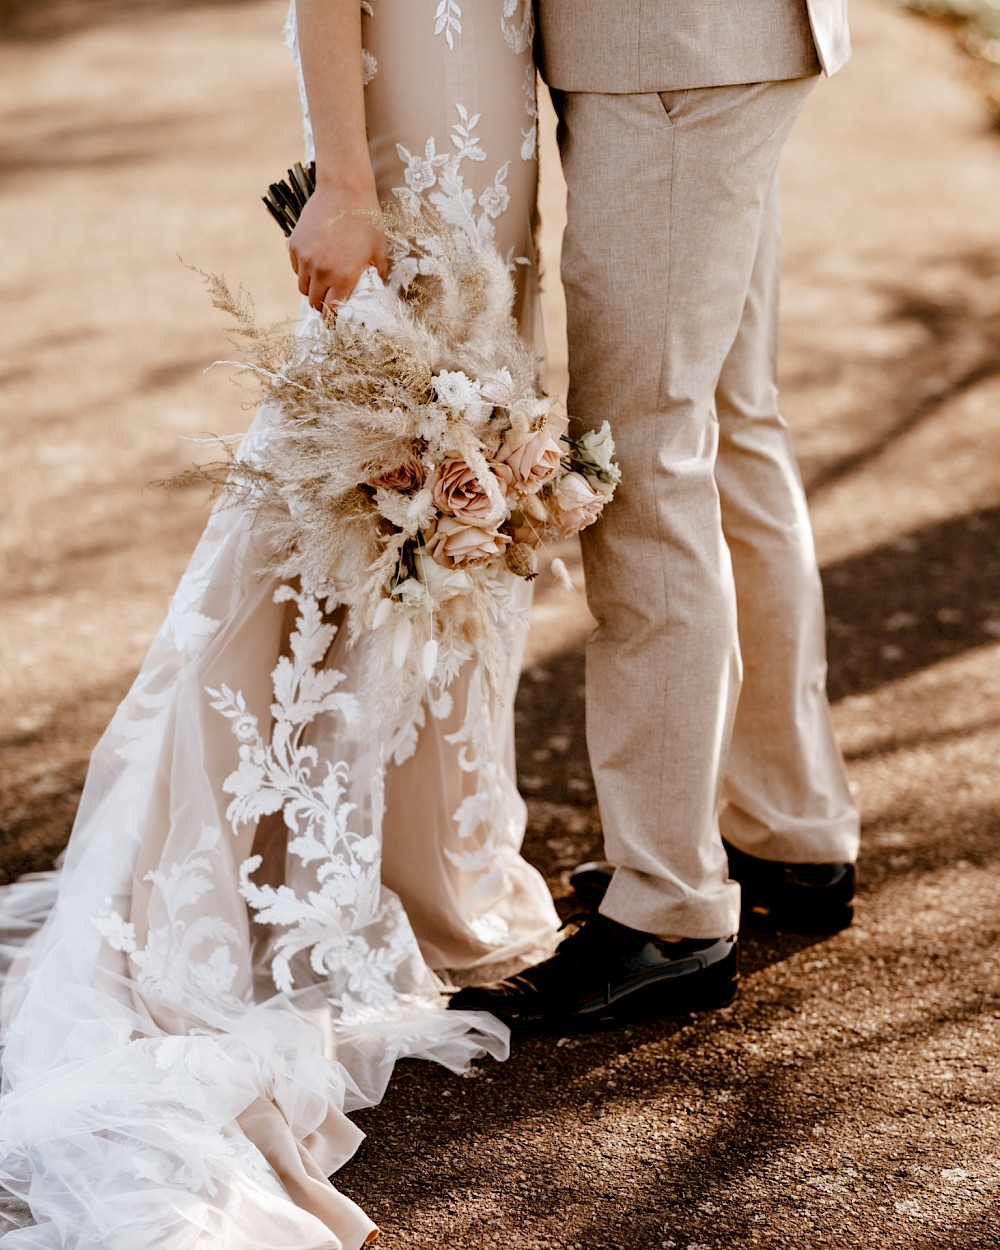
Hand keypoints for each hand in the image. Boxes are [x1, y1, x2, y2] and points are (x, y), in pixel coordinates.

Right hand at [288, 180, 388, 314]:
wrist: (344, 190)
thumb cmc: (366, 220)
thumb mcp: (379, 251)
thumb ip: (375, 275)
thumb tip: (373, 290)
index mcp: (343, 277)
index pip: (331, 311)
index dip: (333, 319)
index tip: (335, 320)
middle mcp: (321, 271)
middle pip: (314, 302)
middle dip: (321, 306)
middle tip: (329, 302)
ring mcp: (305, 257)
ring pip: (303, 287)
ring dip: (312, 289)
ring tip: (323, 282)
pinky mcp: (294, 245)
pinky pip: (296, 268)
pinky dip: (303, 270)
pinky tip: (316, 261)